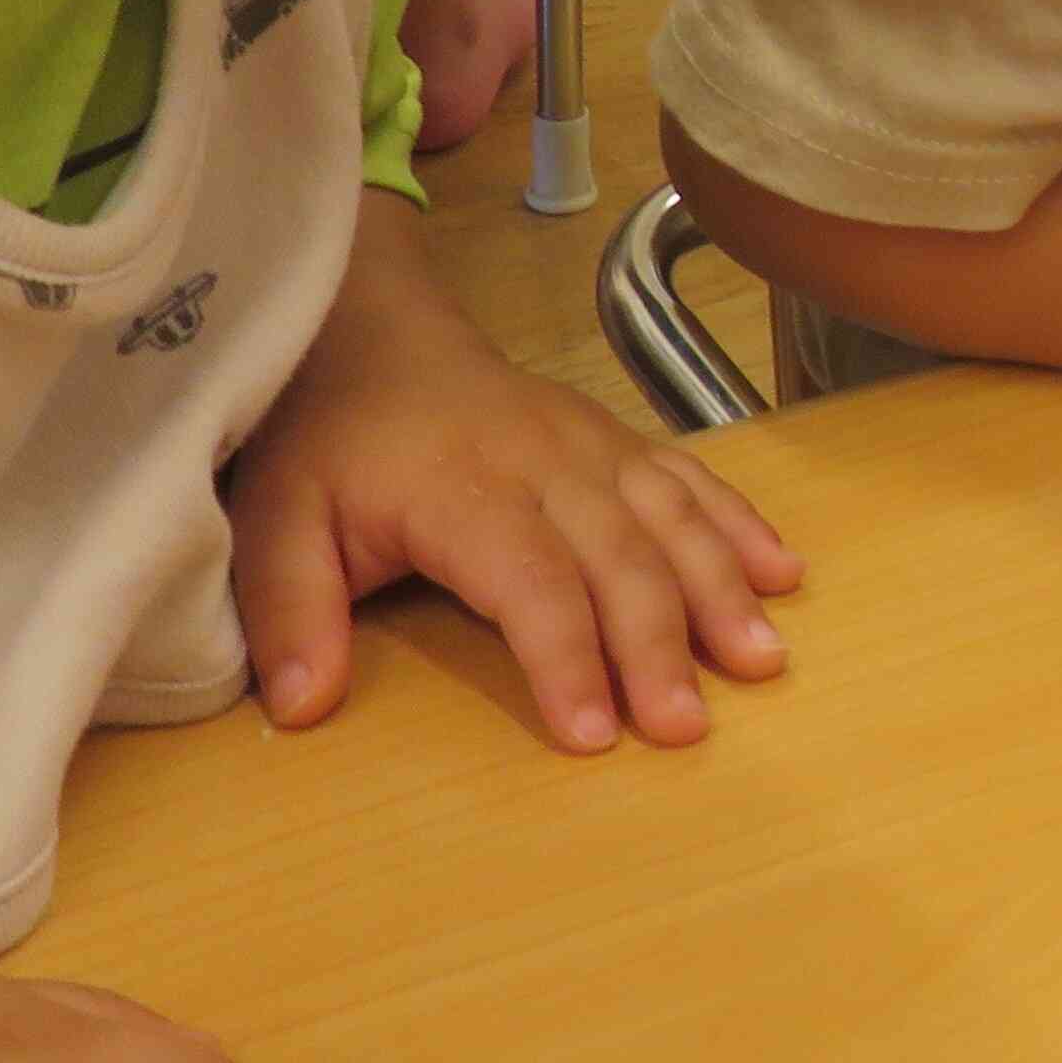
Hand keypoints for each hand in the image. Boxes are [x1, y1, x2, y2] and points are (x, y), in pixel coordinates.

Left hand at [230, 208, 801, 752]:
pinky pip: (693, 479)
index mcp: (462, 488)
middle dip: (658, 644)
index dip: (563, 655)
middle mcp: (546, 463)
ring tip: (761, 663)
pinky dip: (742, 526)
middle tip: (686, 729)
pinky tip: (784, 576)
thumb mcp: (277, 518)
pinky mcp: (621, 441)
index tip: (592, 733)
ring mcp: (595, 446)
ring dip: (721, 591)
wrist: (375, 329)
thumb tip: (301, 707)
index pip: (527, 579)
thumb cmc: (329, 439)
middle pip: (618, 557)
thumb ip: (288, 610)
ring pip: (672, 517)